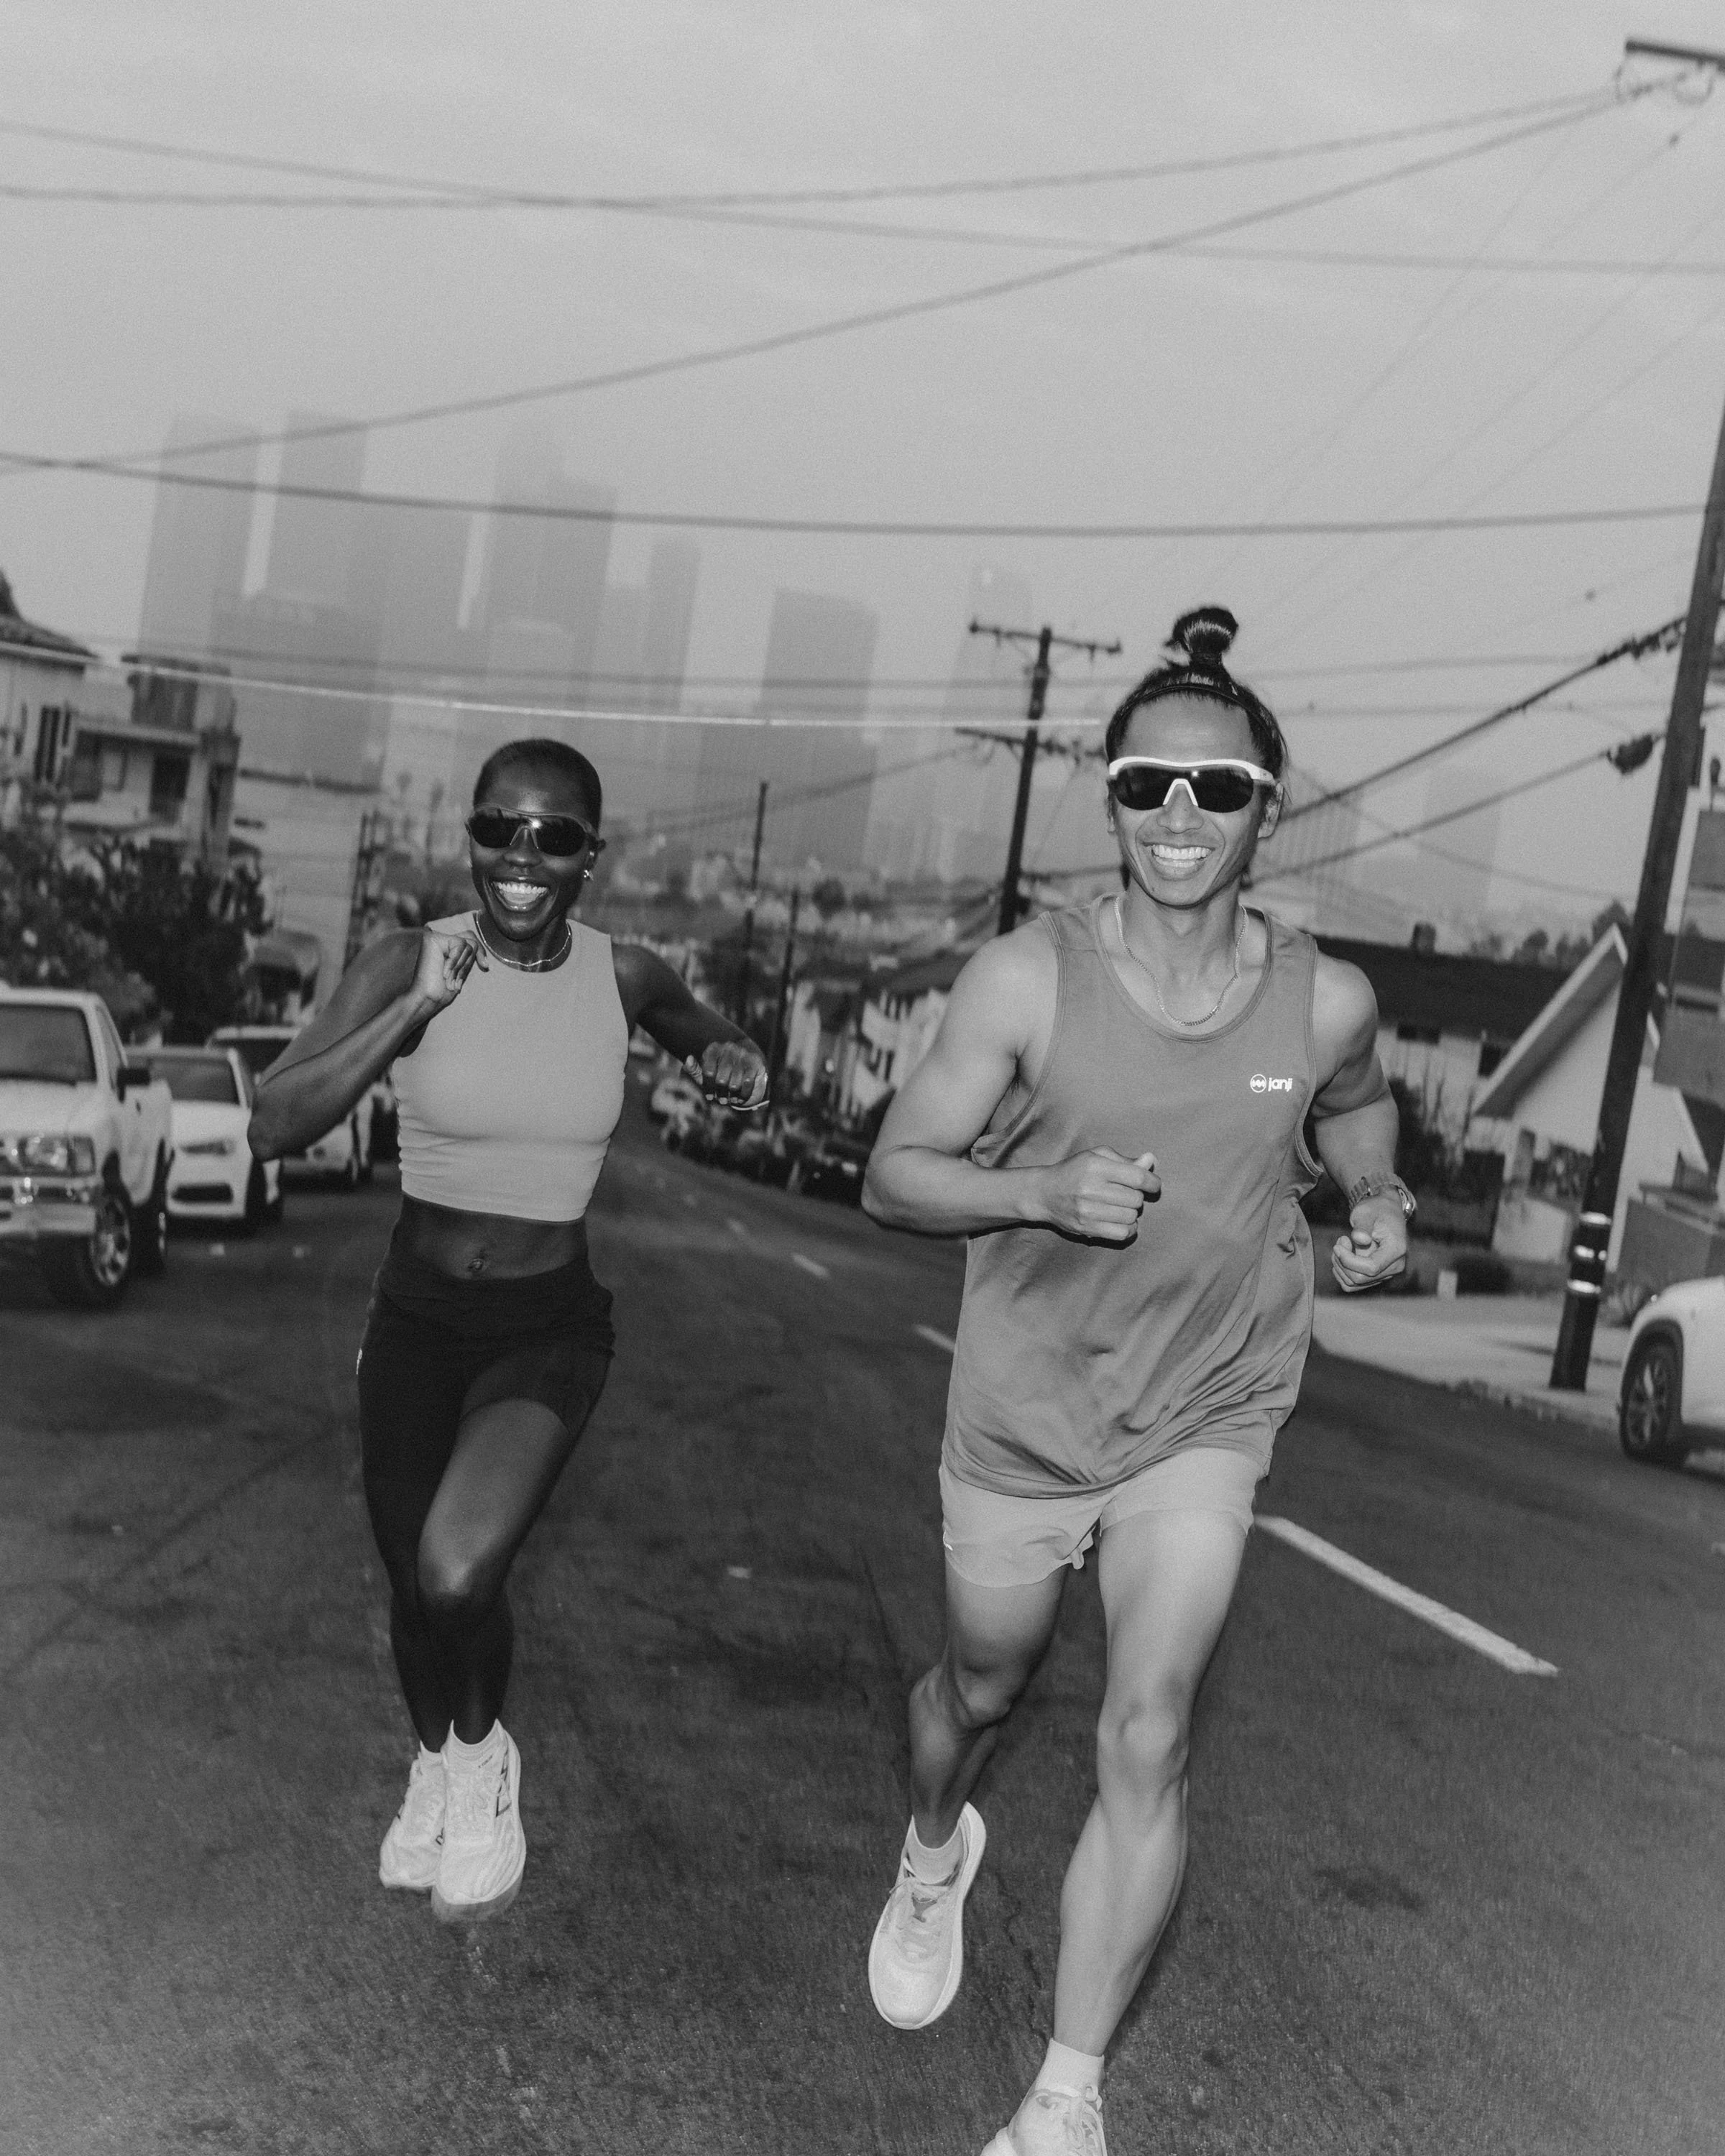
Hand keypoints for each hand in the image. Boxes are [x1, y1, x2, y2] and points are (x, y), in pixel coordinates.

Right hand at [412, 925, 486, 1012]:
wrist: (427, 999)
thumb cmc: (442, 989)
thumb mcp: (462, 971)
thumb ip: (469, 958)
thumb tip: (484, 956)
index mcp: (447, 946)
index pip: (471, 939)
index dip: (480, 951)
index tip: (485, 966)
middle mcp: (441, 939)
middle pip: (472, 940)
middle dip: (471, 962)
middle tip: (458, 980)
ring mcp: (436, 937)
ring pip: (468, 944)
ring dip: (462, 966)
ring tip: (449, 978)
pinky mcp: (433, 939)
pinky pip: (460, 944)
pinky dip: (456, 961)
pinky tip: (444, 972)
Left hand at [686, 1038, 768, 1110]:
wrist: (746, 1073)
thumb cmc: (721, 1076)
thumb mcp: (705, 1075)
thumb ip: (694, 1070)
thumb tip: (688, 1059)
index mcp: (713, 1049)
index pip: (708, 1073)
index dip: (708, 1088)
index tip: (709, 1096)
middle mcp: (728, 1048)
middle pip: (721, 1081)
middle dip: (721, 1094)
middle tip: (722, 1100)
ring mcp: (743, 1054)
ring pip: (734, 1085)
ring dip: (732, 1096)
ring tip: (732, 1098)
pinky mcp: (755, 1063)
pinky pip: (747, 1084)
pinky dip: (743, 1095)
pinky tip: (740, 1097)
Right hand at [1036, 1148, 1159, 1242]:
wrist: (1044, 1193)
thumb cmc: (1074, 1171)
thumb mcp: (1096, 1156)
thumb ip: (1125, 1160)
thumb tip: (1150, 1160)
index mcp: (1096, 1166)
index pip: (1138, 1178)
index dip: (1152, 1182)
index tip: (1153, 1185)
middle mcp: (1091, 1188)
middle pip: (1136, 1198)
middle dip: (1136, 1196)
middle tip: (1125, 1194)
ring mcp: (1088, 1211)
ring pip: (1131, 1216)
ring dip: (1131, 1212)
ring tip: (1120, 1206)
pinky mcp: (1086, 1228)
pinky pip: (1122, 1233)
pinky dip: (1129, 1228)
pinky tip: (1122, 1221)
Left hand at [1331, 1196, 1408, 1292]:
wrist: (1385, 1211)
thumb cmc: (1376, 1210)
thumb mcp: (1366, 1212)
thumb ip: (1362, 1226)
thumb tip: (1360, 1239)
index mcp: (1396, 1250)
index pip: (1370, 1268)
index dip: (1348, 1260)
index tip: (1338, 1244)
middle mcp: (1395, 1266)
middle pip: (1360, 1278)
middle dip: (1342, 1262)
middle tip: (1340, 1240)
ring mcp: (1387, 1273)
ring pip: (1354, 1283)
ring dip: (1340, 1266)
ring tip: (1342, 1244)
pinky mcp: (1377, 1275)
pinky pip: (1354, 1284)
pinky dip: (1342, 1272)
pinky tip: (1342, 1255)